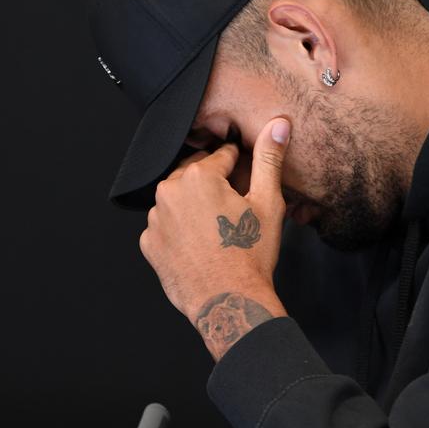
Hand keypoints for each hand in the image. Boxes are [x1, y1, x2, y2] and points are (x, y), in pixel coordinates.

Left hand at [139, 117, 290, 360]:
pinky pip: (166, 226)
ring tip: (219, 228)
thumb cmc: (250, 255)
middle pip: (196, 174)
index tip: (247, 182)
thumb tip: (279, 125)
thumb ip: (269, 159)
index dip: (240, 167)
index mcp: (198, 176)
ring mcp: (155, 220)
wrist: (229, 302)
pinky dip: (181, 229)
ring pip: (179, 199)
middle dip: (215, 184)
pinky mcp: (149, 244)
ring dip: (196, 205)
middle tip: (236, 207)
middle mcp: (169, 192)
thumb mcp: (267, 203)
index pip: (223, 156)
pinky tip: (202, 244)